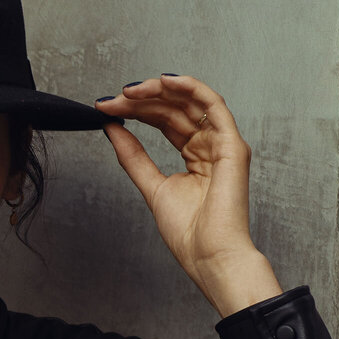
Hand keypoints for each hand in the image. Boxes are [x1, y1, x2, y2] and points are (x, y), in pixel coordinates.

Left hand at [94, 74, 282, 315]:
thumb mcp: (151, 186)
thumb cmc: (190, 234)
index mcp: (195, 157)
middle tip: (112, 100)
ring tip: (131, 91)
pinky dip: (190, 88)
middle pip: (174, 110)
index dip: (136, 111)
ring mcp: (222, 144)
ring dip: (160, 91)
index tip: (107, 108)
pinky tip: (165, 82)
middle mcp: (210, 146)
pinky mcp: (232, 145)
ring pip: (191, 102)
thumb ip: (133, 156)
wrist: (209, 256)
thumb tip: (112, 129)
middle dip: (141, 101)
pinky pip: (213, 105)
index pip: (164, 122)